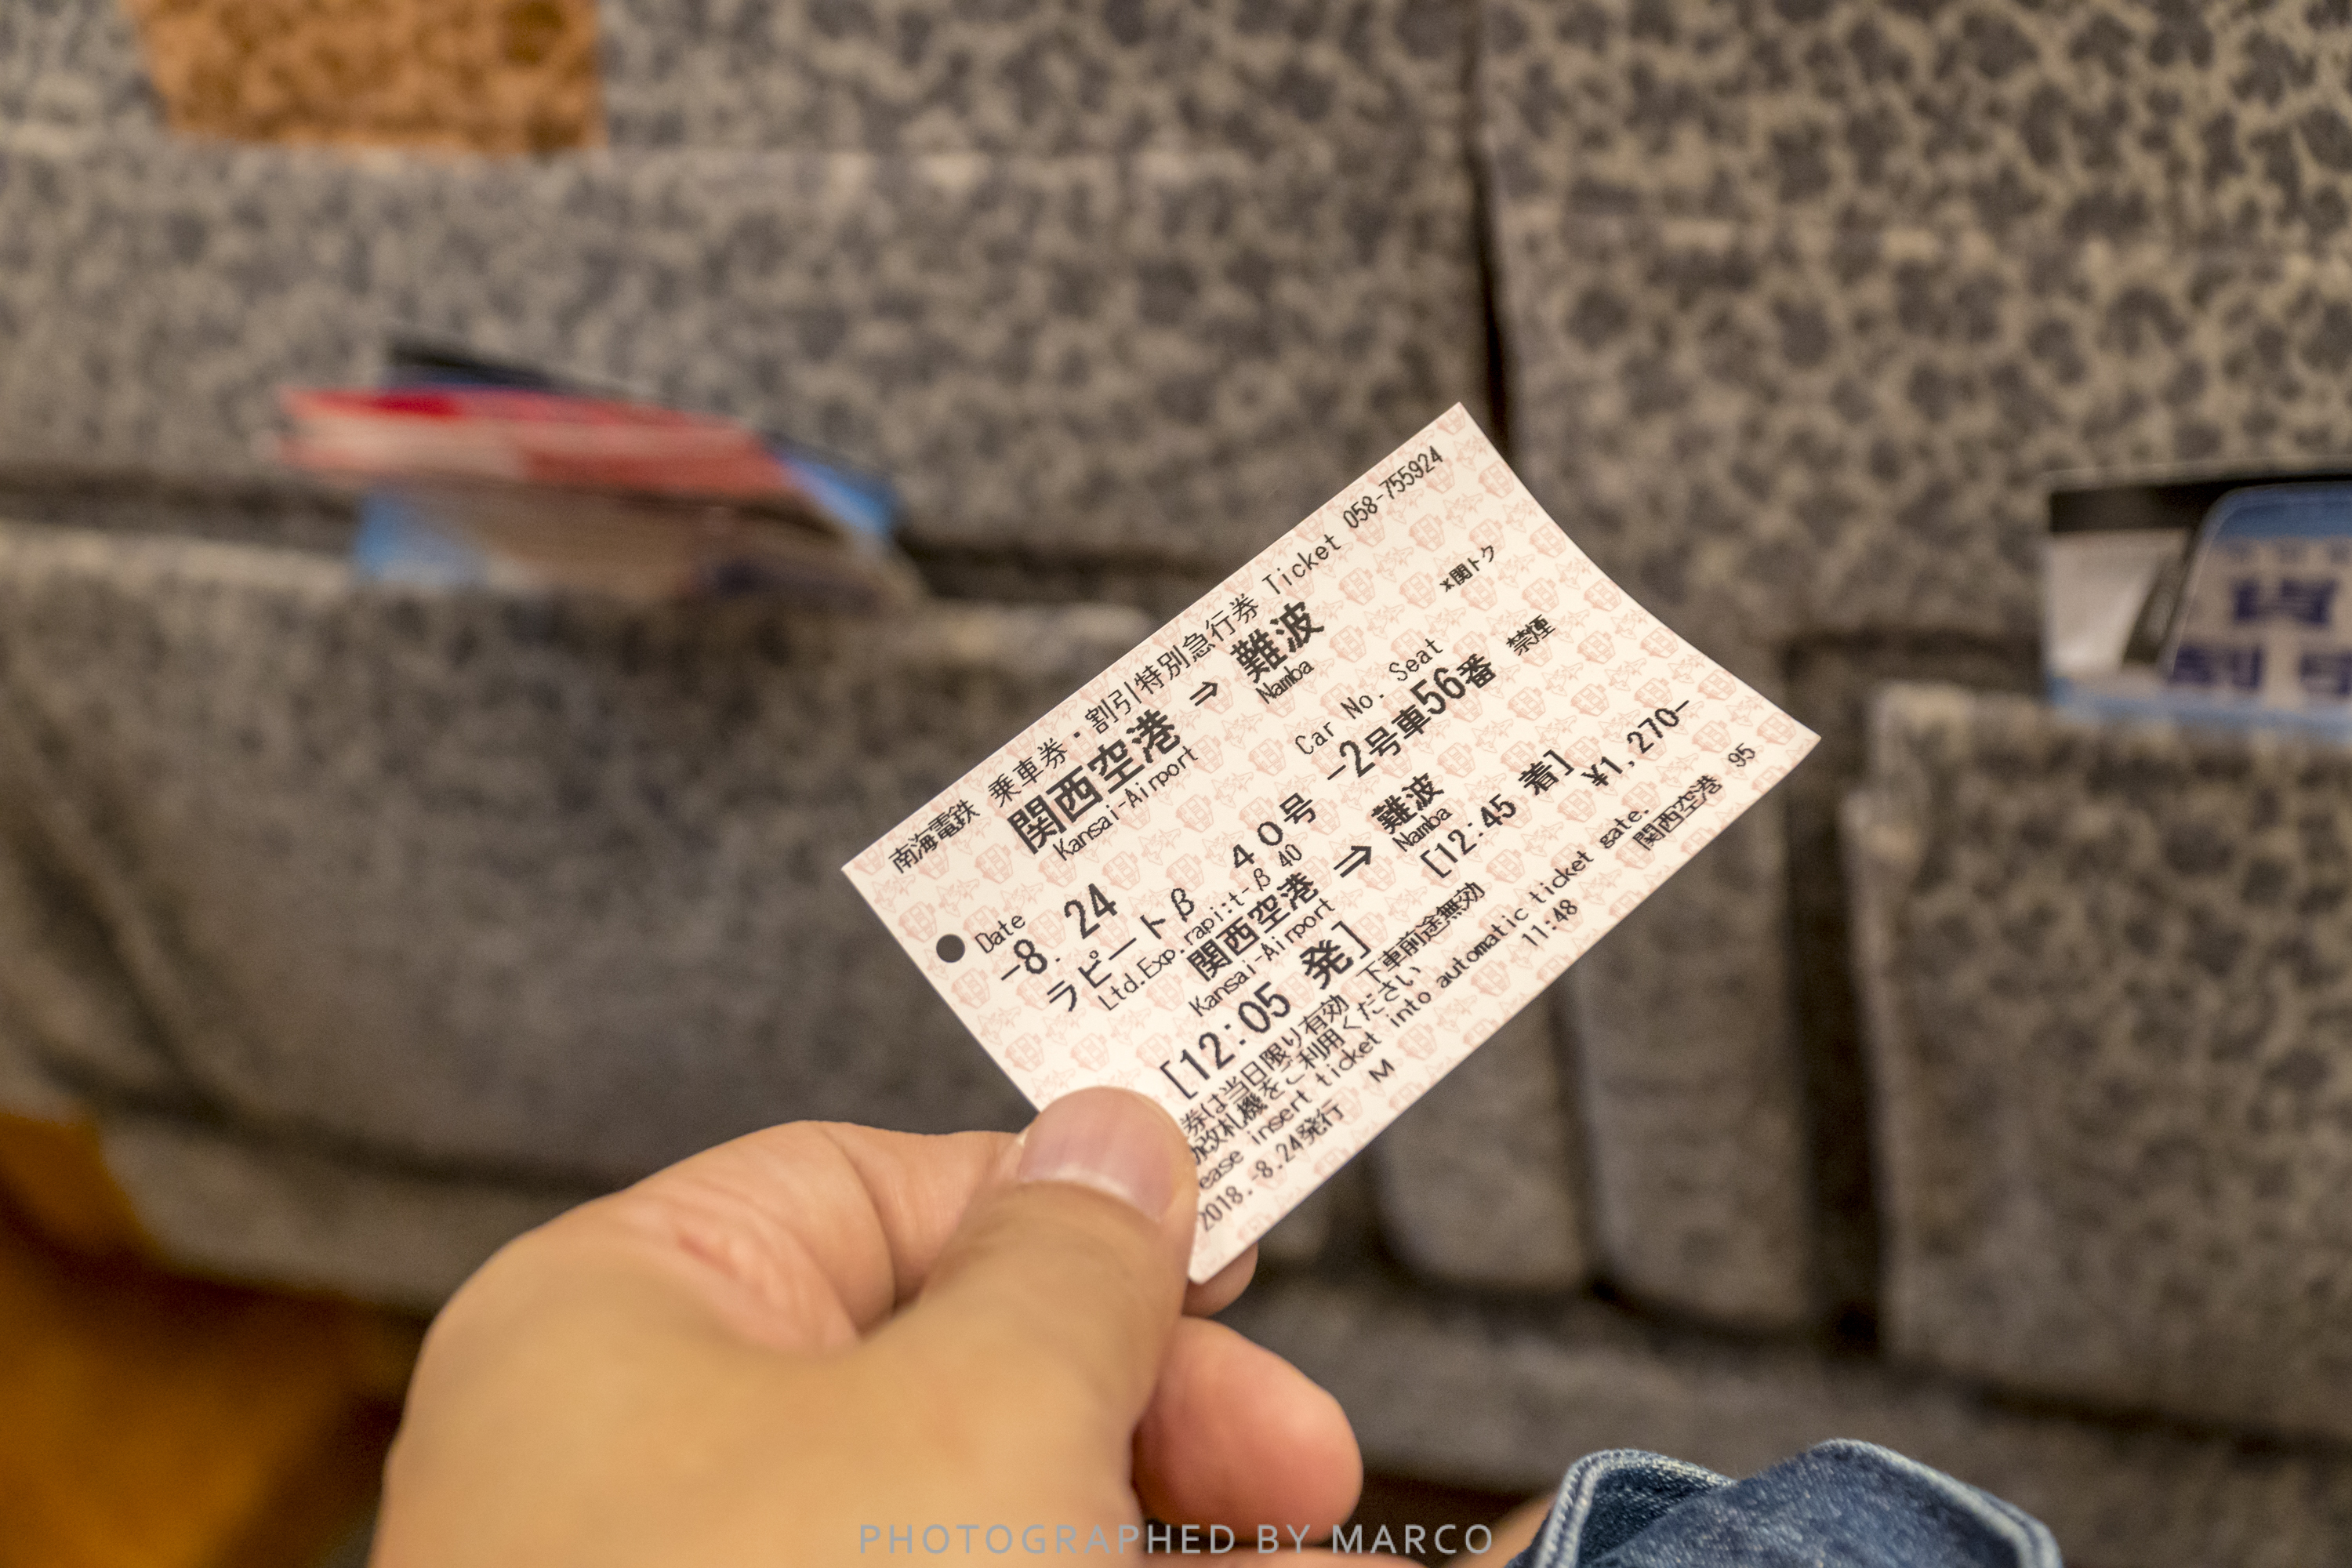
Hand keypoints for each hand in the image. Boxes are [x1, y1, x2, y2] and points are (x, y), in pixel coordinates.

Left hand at [371, 1088, 1375, 1563]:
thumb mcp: (980, 1415)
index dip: (1070, 1206)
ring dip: (1178, 1541)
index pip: (877, 1190)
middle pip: (957, 1370)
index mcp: (630, 1320)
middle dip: (1162, 1410)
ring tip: (1336, 1566)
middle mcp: (656, 1466)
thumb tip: (1112, 1134)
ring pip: (991, 1524)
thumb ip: (1070, 1261)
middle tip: (1305, 1462)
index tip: (1229, 1254)